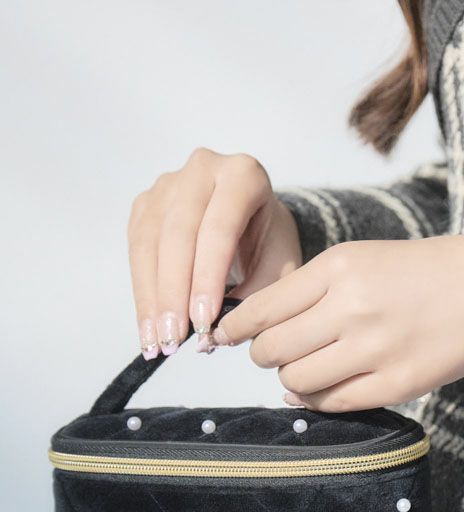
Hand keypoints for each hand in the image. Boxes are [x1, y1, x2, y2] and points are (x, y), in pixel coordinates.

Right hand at [127, 147, 301, 357]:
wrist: (256, 220)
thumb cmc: (271, 244)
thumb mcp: (280, 268)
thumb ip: (254, 297)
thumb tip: (213, 337)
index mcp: (244, 175)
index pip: (218, 229)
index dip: (207, 277)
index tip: (202, 322)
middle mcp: (202, 169)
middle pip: (178, 234)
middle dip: (174, 293)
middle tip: (176, 338)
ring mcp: (167, 184)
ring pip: (150, 243)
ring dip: (152, 298)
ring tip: (158, 342)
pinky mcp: (145, 205)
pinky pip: (136, 251)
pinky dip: (142, 293)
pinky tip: (148, 328)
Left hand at [210, 236, 463, 411]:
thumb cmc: (422, 272)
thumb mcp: (362, 259)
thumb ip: (309, 294)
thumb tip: (262, 344)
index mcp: (339, 269)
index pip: (261, 310)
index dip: (234, 329)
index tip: (223, 338)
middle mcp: (352, 308)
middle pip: (271, 352)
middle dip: (264, 357)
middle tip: (276, 355)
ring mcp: (375, 350)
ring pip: (296, 382)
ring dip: (291, 380)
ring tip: (308, 368)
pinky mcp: (397, 384)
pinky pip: (333, 403)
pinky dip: (318, 400)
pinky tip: (326, 387)